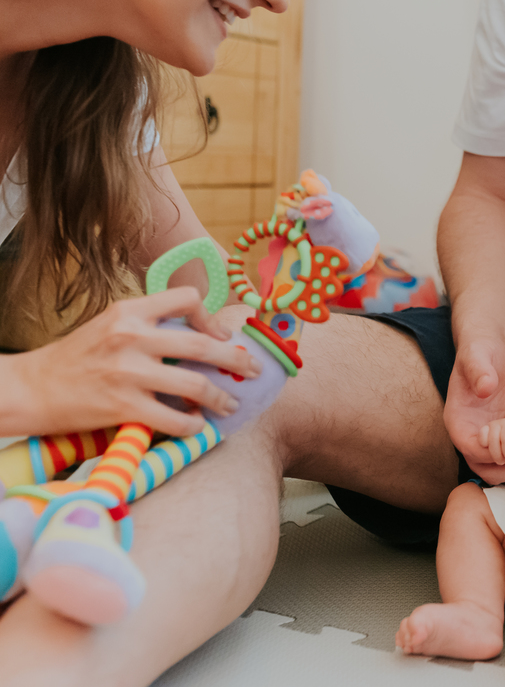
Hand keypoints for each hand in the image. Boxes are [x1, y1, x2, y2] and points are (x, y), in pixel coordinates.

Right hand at [3, 288, 260, 437]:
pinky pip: (174, 419)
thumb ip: (148, 325)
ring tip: (230, 404)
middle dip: (235, 360)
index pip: (186, 298)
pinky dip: (192, 425)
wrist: (30, 388)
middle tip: (253, 370)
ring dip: (221, 397)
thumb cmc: (75, 357)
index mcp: (129, 311)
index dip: (210, 316)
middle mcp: (132, 337)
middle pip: (203, 345)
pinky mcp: (123, 407)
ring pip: (195, 385)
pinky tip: (197, 426)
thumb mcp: (109, 325)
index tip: (220, 336)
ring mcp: (129, 373)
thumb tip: (197, 336)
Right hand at [445, 337, 504, 483]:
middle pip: (486, 466)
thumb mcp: (477, 355)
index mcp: (459, 420)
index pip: (470, 448)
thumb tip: (485, 387)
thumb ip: (479, 370)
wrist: (497, 352)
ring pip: (504, 466)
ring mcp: (493, 437)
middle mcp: (474, 434)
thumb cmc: (481, 352)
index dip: (490, 453)